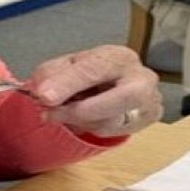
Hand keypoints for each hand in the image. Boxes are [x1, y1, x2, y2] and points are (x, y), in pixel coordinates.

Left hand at [26, 45, 160, 136]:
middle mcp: (142, 78)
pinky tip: (81, 117)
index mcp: (119, 57)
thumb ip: (52, 74)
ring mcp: (149, 103)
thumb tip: (40, 89)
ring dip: (77, 121)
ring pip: (110, 121)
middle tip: (49, 113)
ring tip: (60, 112)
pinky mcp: (146, 122)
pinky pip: (112, 133)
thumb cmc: (92, 72)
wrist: (120, 84)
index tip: (44, 96)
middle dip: (77, 110)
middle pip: (115, 100)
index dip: (67, 84)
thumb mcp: (67, 65)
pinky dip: (89, 127)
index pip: (94, 69)